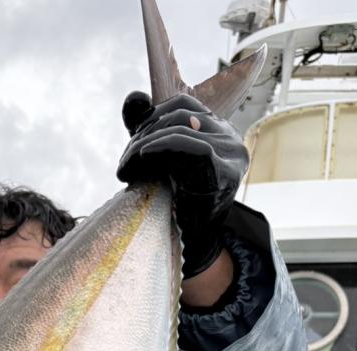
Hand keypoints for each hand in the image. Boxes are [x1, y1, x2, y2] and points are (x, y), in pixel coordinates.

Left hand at [117, 91, 247, 278]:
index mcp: (219, 132)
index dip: (152, 117)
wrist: (194, 245)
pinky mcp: (225, 172)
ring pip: (181, 127)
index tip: (132, 143)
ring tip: (126, 168)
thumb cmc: (177, 205)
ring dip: (143, 144)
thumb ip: (147, 130)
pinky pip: (190, 146)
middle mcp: (231, 138)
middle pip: (180, 114)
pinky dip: (160, 147)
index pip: (183, 105)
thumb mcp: (160, 161)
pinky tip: (142, 160)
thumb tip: (132, 98)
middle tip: (124, 162)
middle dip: (143, 133)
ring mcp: (232, 153)